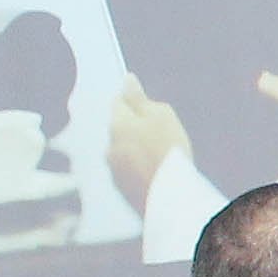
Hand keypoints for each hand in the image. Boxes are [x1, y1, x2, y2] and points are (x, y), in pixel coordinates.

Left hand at [106, 78, 184, 206]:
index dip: (134, 102)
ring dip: (135, 150)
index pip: (117, 102)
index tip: (149, 108)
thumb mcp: (161, 115)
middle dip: (134, 128)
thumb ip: (140, 98)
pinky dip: (137, 169)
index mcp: (117, 123)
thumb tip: (127, 80)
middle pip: (119, 128)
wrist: (169, 196)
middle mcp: (108, 144)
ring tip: (160, 158)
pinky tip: (155, 173)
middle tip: (161, 136)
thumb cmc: (167, 151)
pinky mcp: (120, 188)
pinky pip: (127, 171)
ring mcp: (112, 168)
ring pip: (122, 150)